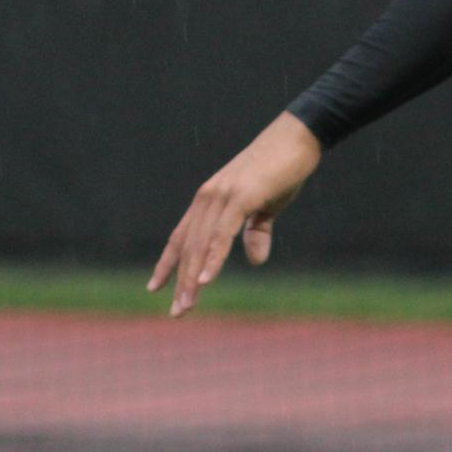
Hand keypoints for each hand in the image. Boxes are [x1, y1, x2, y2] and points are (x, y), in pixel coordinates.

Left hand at [148, 113, 323, 316]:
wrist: (297, 139)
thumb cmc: (281, 171)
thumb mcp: (267, 207)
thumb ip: (256, 233)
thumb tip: (254, 261)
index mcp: (209, 200)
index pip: (182, 237)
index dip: (167, 263)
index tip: (154, 288)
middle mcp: (208, 198)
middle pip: (188, 246)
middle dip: (179, 281)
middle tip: (177, 312)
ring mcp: (222, 196)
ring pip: (201, 244)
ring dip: (192, 277)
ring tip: (186, 305)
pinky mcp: (240, 197)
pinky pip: (221, 234)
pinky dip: (212, 258)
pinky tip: (204, 280)